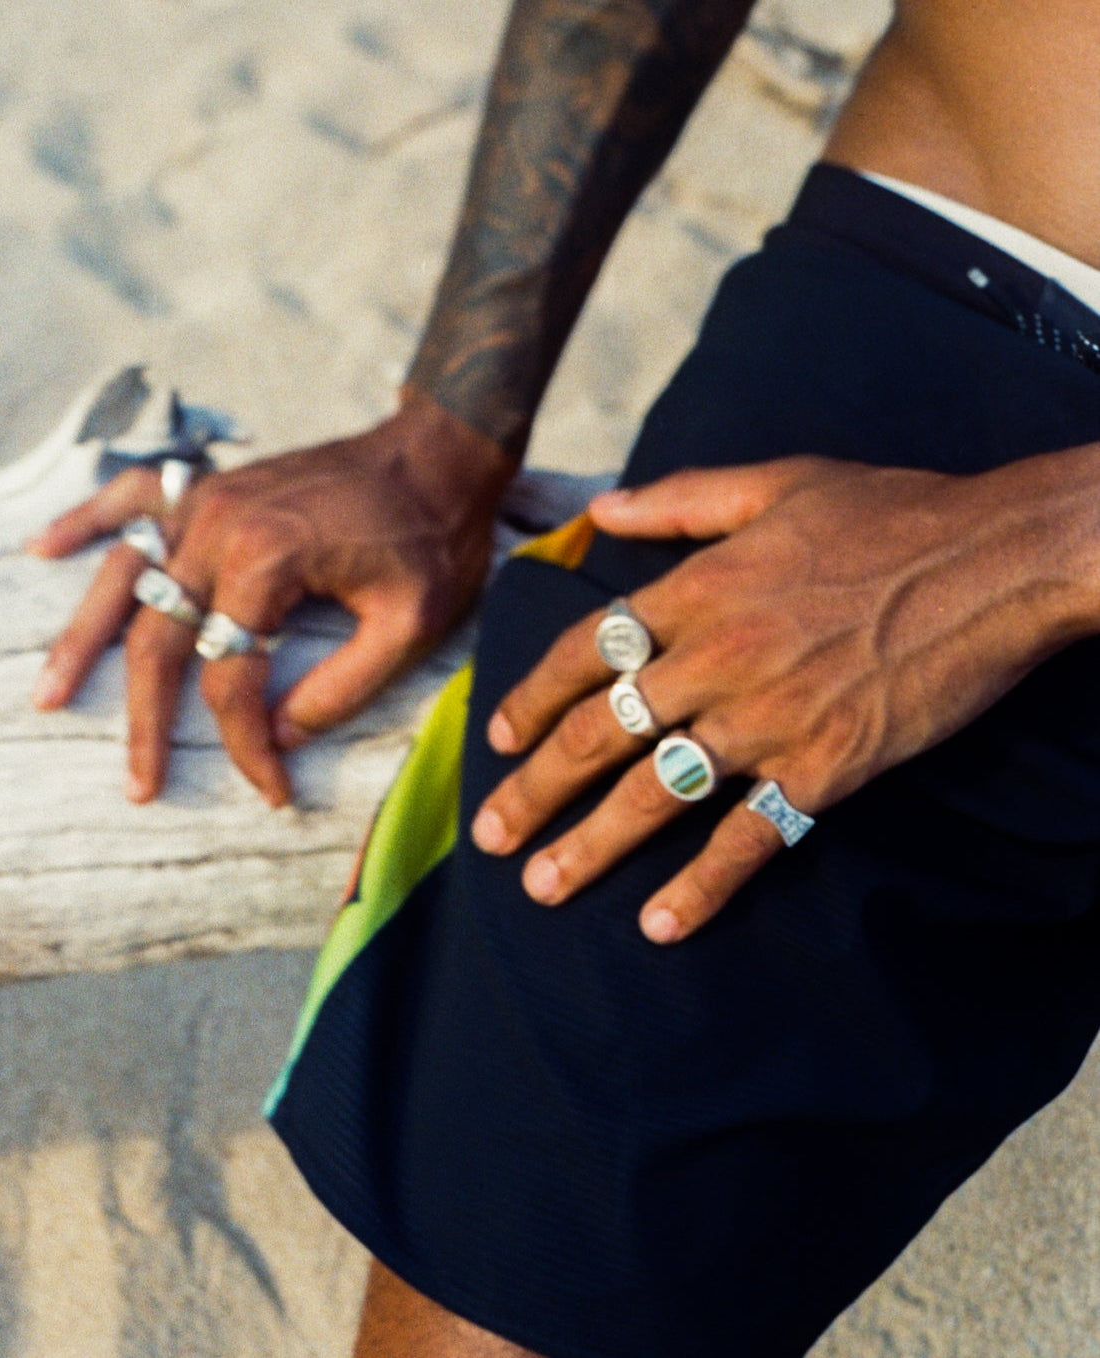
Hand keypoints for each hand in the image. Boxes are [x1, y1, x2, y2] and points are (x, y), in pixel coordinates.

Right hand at [28, 387, 513, 805]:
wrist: (439, 454)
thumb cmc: (434, 538)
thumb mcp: (410, 627)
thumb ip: (341, 689)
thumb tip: (278, 737)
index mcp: (268, 561)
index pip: (231, 677)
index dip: (246, 744)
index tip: (272, 790)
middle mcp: (220, 528)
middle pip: (160, 640)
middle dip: (145, 722)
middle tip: (138, 786)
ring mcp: (208, 500)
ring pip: (125, 579)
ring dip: (83, 639)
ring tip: (48, 695)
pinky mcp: (212, 486)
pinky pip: (132, 497)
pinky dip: (87, 522)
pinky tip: (44, 550)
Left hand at [471, 454, 1092, 943]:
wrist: (996, 559)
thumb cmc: (888, 512)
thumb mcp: (773, 481)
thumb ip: (677, 499)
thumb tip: (599, 510)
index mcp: (695, 592)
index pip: (583, 653)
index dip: (530, 700)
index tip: (498, 740)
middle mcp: (714, 660)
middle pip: (597, 736)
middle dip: (535, 791)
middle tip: (490, 837)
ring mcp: (767, 721)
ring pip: (654, 794)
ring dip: (592, 847)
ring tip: (542, 888)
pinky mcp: (826, 768)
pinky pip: (750, 837)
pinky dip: (703, 885)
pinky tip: (659, 924)